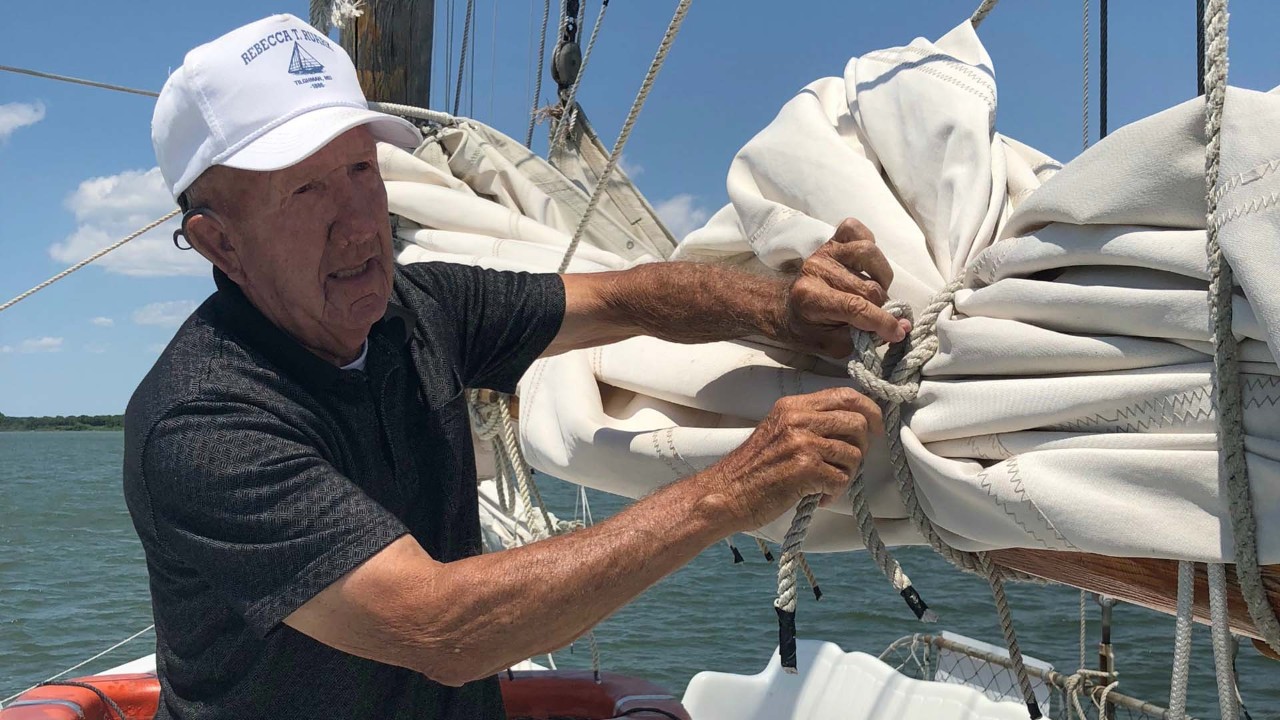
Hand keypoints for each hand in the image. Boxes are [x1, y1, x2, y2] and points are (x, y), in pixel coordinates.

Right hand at [698, 387, 882, 531]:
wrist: (725, 494)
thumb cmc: (753, 469)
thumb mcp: (779, 430)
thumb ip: (810, 422)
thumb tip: (854, 425)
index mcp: (792, 405)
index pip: (846, 395)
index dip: (870, 411)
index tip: (875, 429)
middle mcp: (798, 418)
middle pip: (858, 422)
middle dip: (862, 447)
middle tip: (846, 465)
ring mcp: (802, 442)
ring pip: (854, 454)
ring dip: (846, 475)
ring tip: (825, 484)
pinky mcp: (805, 468)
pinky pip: (842, 479)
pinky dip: (833, 493)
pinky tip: (816, 497)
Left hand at [778, 218, 909, 356]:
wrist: (786, 308)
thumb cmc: (810, 329)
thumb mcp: (834, 345)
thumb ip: (866, 337)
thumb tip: (902, 326)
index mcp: (811, 298)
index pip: (856, 307)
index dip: (883, 322)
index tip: (898, 333)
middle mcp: (816, 269)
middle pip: (868, 286)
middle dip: (881, 306)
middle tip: (878, 315)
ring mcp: (824, 251)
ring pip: (869, 253)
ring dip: (880, 277)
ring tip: (873, 292)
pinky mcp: (831, 240)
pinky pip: (856, 230)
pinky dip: (868, 244)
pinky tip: (866, 266)